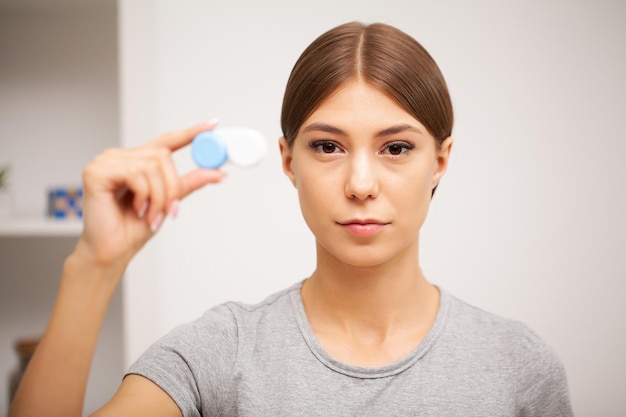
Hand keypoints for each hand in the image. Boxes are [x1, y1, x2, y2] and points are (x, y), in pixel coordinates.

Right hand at [76, 121, 225, 269]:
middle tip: (170, 210)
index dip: (190, 132)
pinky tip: (137, 209)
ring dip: (158, 196)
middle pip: (162, 156)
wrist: (112, 251)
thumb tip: (218, 173)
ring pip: (151, 166)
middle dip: (172, 187)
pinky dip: (144, 195)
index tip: (213, 124)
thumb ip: (188, 184)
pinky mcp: (96, 171)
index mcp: (137, 161)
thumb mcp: (168, 202)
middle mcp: (120, 157)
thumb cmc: (133, 228)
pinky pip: (135, 173)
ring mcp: (106, 161)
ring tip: (151, 214)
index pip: (167, 140)